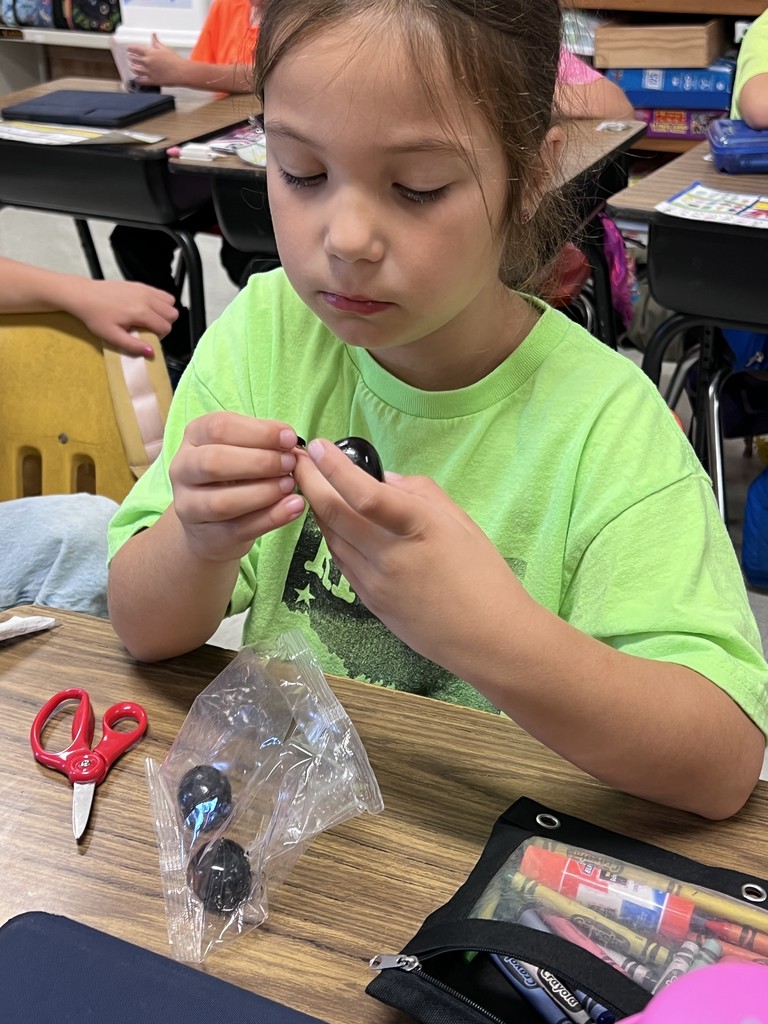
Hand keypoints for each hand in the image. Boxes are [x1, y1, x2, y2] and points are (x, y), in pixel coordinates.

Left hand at [71, 280, 177, 355]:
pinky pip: (161, 293)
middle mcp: (146, 299)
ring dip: (164, 312)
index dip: (160, 336)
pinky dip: (160, 302)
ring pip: (170, 302)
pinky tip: (146, 308)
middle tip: (150, 328)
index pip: (166, 327)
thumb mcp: (112, 336)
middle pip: (172, 314)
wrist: (84, 295)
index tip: (147, 337)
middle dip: (165, 324)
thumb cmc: (96, 316)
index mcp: (140, 312)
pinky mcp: (140, 284)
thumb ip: (133, 345)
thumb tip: (151, 353)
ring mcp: (144, 289)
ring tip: (150, 318)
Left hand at [127, 34, 185, 86]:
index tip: (129, 49)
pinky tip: (137, 79)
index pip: (136, 49)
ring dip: (132, 68)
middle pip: (134, 59)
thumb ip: (156, 43)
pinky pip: (142, 81)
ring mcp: (149, 72)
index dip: (131, 49)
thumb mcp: (165, 49)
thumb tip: (153, 36)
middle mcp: (147, 62)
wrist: (182, 72)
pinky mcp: (153, 81)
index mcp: (150, 53)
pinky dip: (138, 79)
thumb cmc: (175, 61)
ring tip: (131, 67)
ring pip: (136, 70)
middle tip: (129, 57)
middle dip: (131, 57)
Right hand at [169, 414, 304, 561]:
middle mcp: (183, 469)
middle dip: (260, 461)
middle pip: (214, 462)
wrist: (210, 524)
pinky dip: (271, 518)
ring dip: (264, 492)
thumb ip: (262, 441)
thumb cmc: (231, 476)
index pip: (219, 427)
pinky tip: (294, 507)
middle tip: (290, 463)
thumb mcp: (241, 449)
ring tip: (291, 485)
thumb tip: (289, 439)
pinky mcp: (208, 536)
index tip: (289, 438)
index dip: (258, 432)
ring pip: (222, 501)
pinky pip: (240, 529)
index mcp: (194, 437)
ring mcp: (190, 506)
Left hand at [293, 439, 525, 673]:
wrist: (487, 639)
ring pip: (332, 538)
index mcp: (419, 528)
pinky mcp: (369, 602)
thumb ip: (420, 493)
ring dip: (317, 509)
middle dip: (309, 482)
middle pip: (334, 515)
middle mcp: (390, 555)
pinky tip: (334, 523)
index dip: (335, 468)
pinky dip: (333, 537)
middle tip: (297, 461)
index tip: (317, 446)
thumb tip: (384, 479)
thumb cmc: (483, 575)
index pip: (366, 494)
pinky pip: (342, 562)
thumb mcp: (460, 522)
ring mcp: (375, 582)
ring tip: (312, 486)